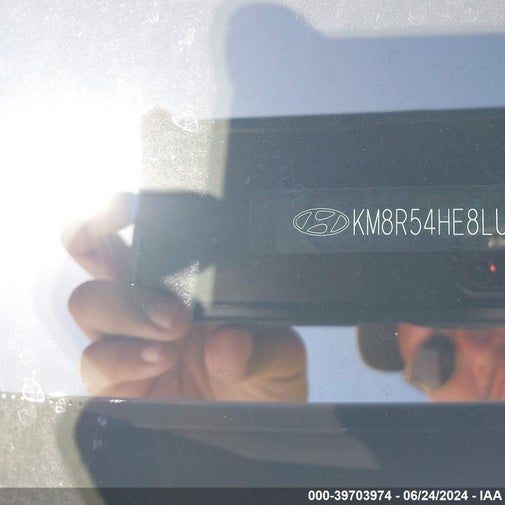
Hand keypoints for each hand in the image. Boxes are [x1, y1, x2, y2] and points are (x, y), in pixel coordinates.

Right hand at [63, 194, 306, 400]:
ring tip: (173, 334)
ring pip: (88, 300)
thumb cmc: (265, 380)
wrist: (257, 430)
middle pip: (95, 252)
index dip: (117, 210)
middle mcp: (146, 300)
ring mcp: (125, 339)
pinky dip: (123, 357)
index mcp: (183, 278)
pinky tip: (159, 361)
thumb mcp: (283, 358)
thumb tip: (230, 340)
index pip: (141, 231)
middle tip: (174, 304)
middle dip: (115, 259)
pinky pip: (95, 359)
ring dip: (128, 310)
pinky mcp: (112, 382)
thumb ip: (266, 347)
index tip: (124, 208)